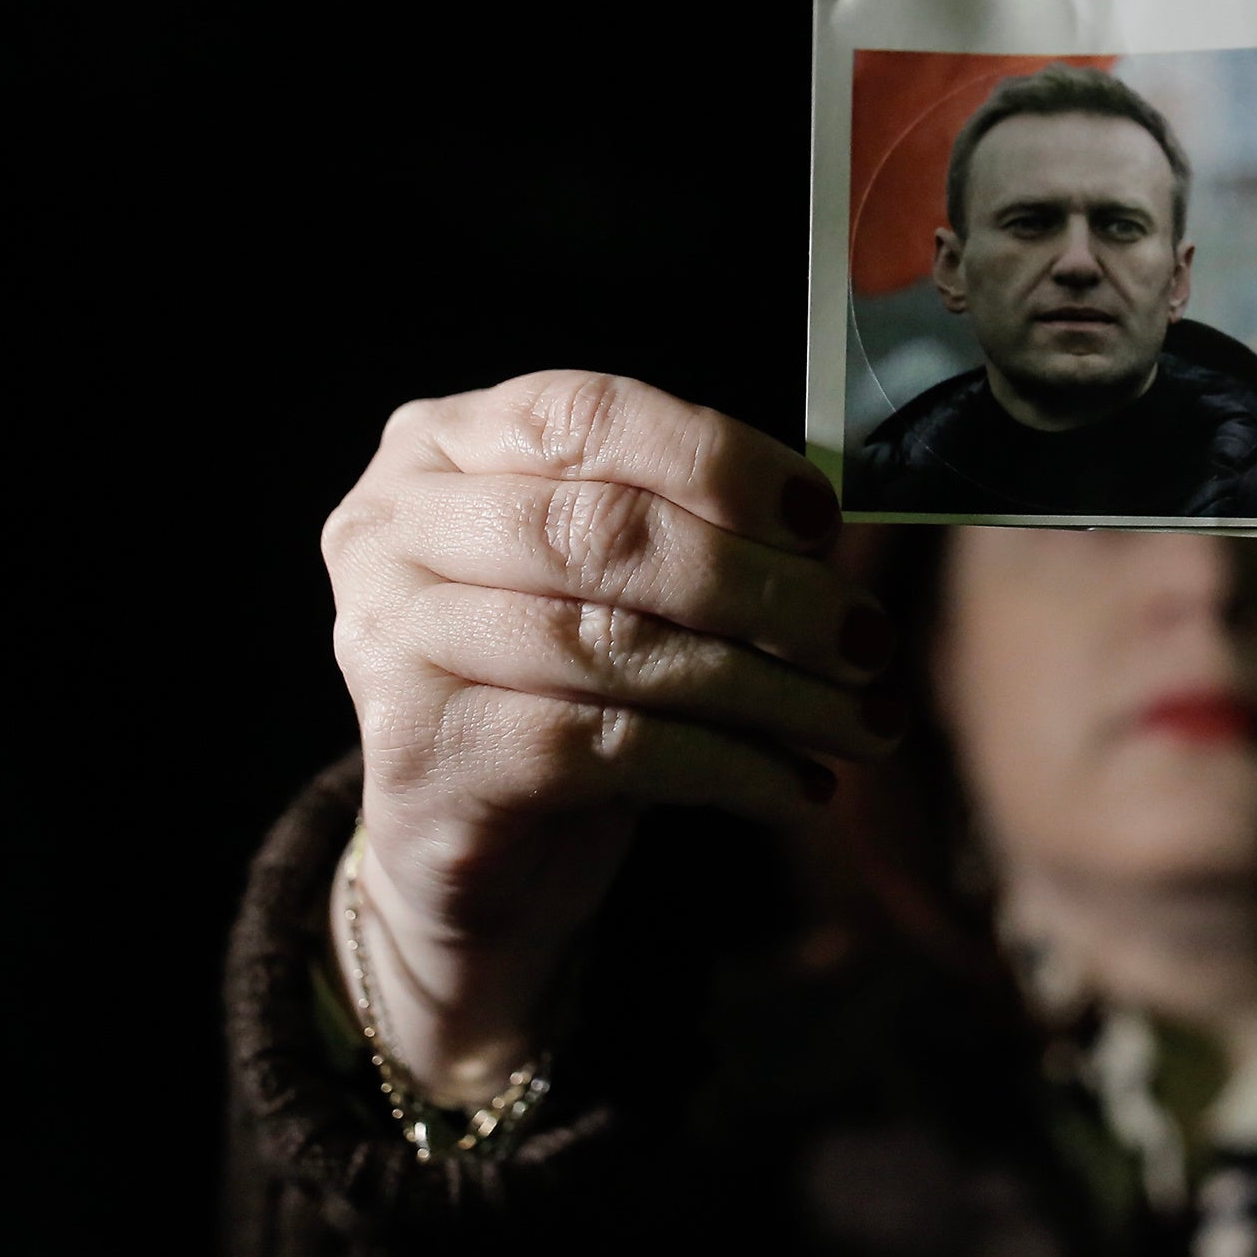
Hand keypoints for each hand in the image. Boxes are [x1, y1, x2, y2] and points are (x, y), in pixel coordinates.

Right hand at [318, 371, 900, 1094]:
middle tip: (868, 641)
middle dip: (762, 588)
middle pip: (603, 531)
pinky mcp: (418, 753)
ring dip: (764, 689)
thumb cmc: (564, 681)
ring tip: (859, 724)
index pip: (587, 414)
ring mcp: (388, 639)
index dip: (716, 458)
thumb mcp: (620, 580)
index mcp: (444, 443)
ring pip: (610, 644)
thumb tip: (827, 526)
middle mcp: (393, 526)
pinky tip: (792, 787)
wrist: (465, 842)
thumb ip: (696, 526)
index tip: (825, 519)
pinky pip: (601, 745)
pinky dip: (721, 766)